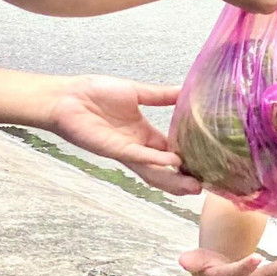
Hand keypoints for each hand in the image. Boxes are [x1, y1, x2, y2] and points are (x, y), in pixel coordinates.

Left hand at [44, 76, 200, 195]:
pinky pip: (138, 156)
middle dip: (183, 179)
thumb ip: (162, 95)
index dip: (188, 157)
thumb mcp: (138, 91)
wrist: (67, 97)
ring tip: (193, 186)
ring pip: (152, 171)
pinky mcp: (114, 148)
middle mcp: (137, 146)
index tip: (209, 162)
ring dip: (172, 179)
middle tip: (204, 186)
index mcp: (144, 133)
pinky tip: (173, 162)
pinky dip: (155, 160)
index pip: (171, 150)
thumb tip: (186, 90)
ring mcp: (126, 150)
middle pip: (164, 169)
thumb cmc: (96, 93)